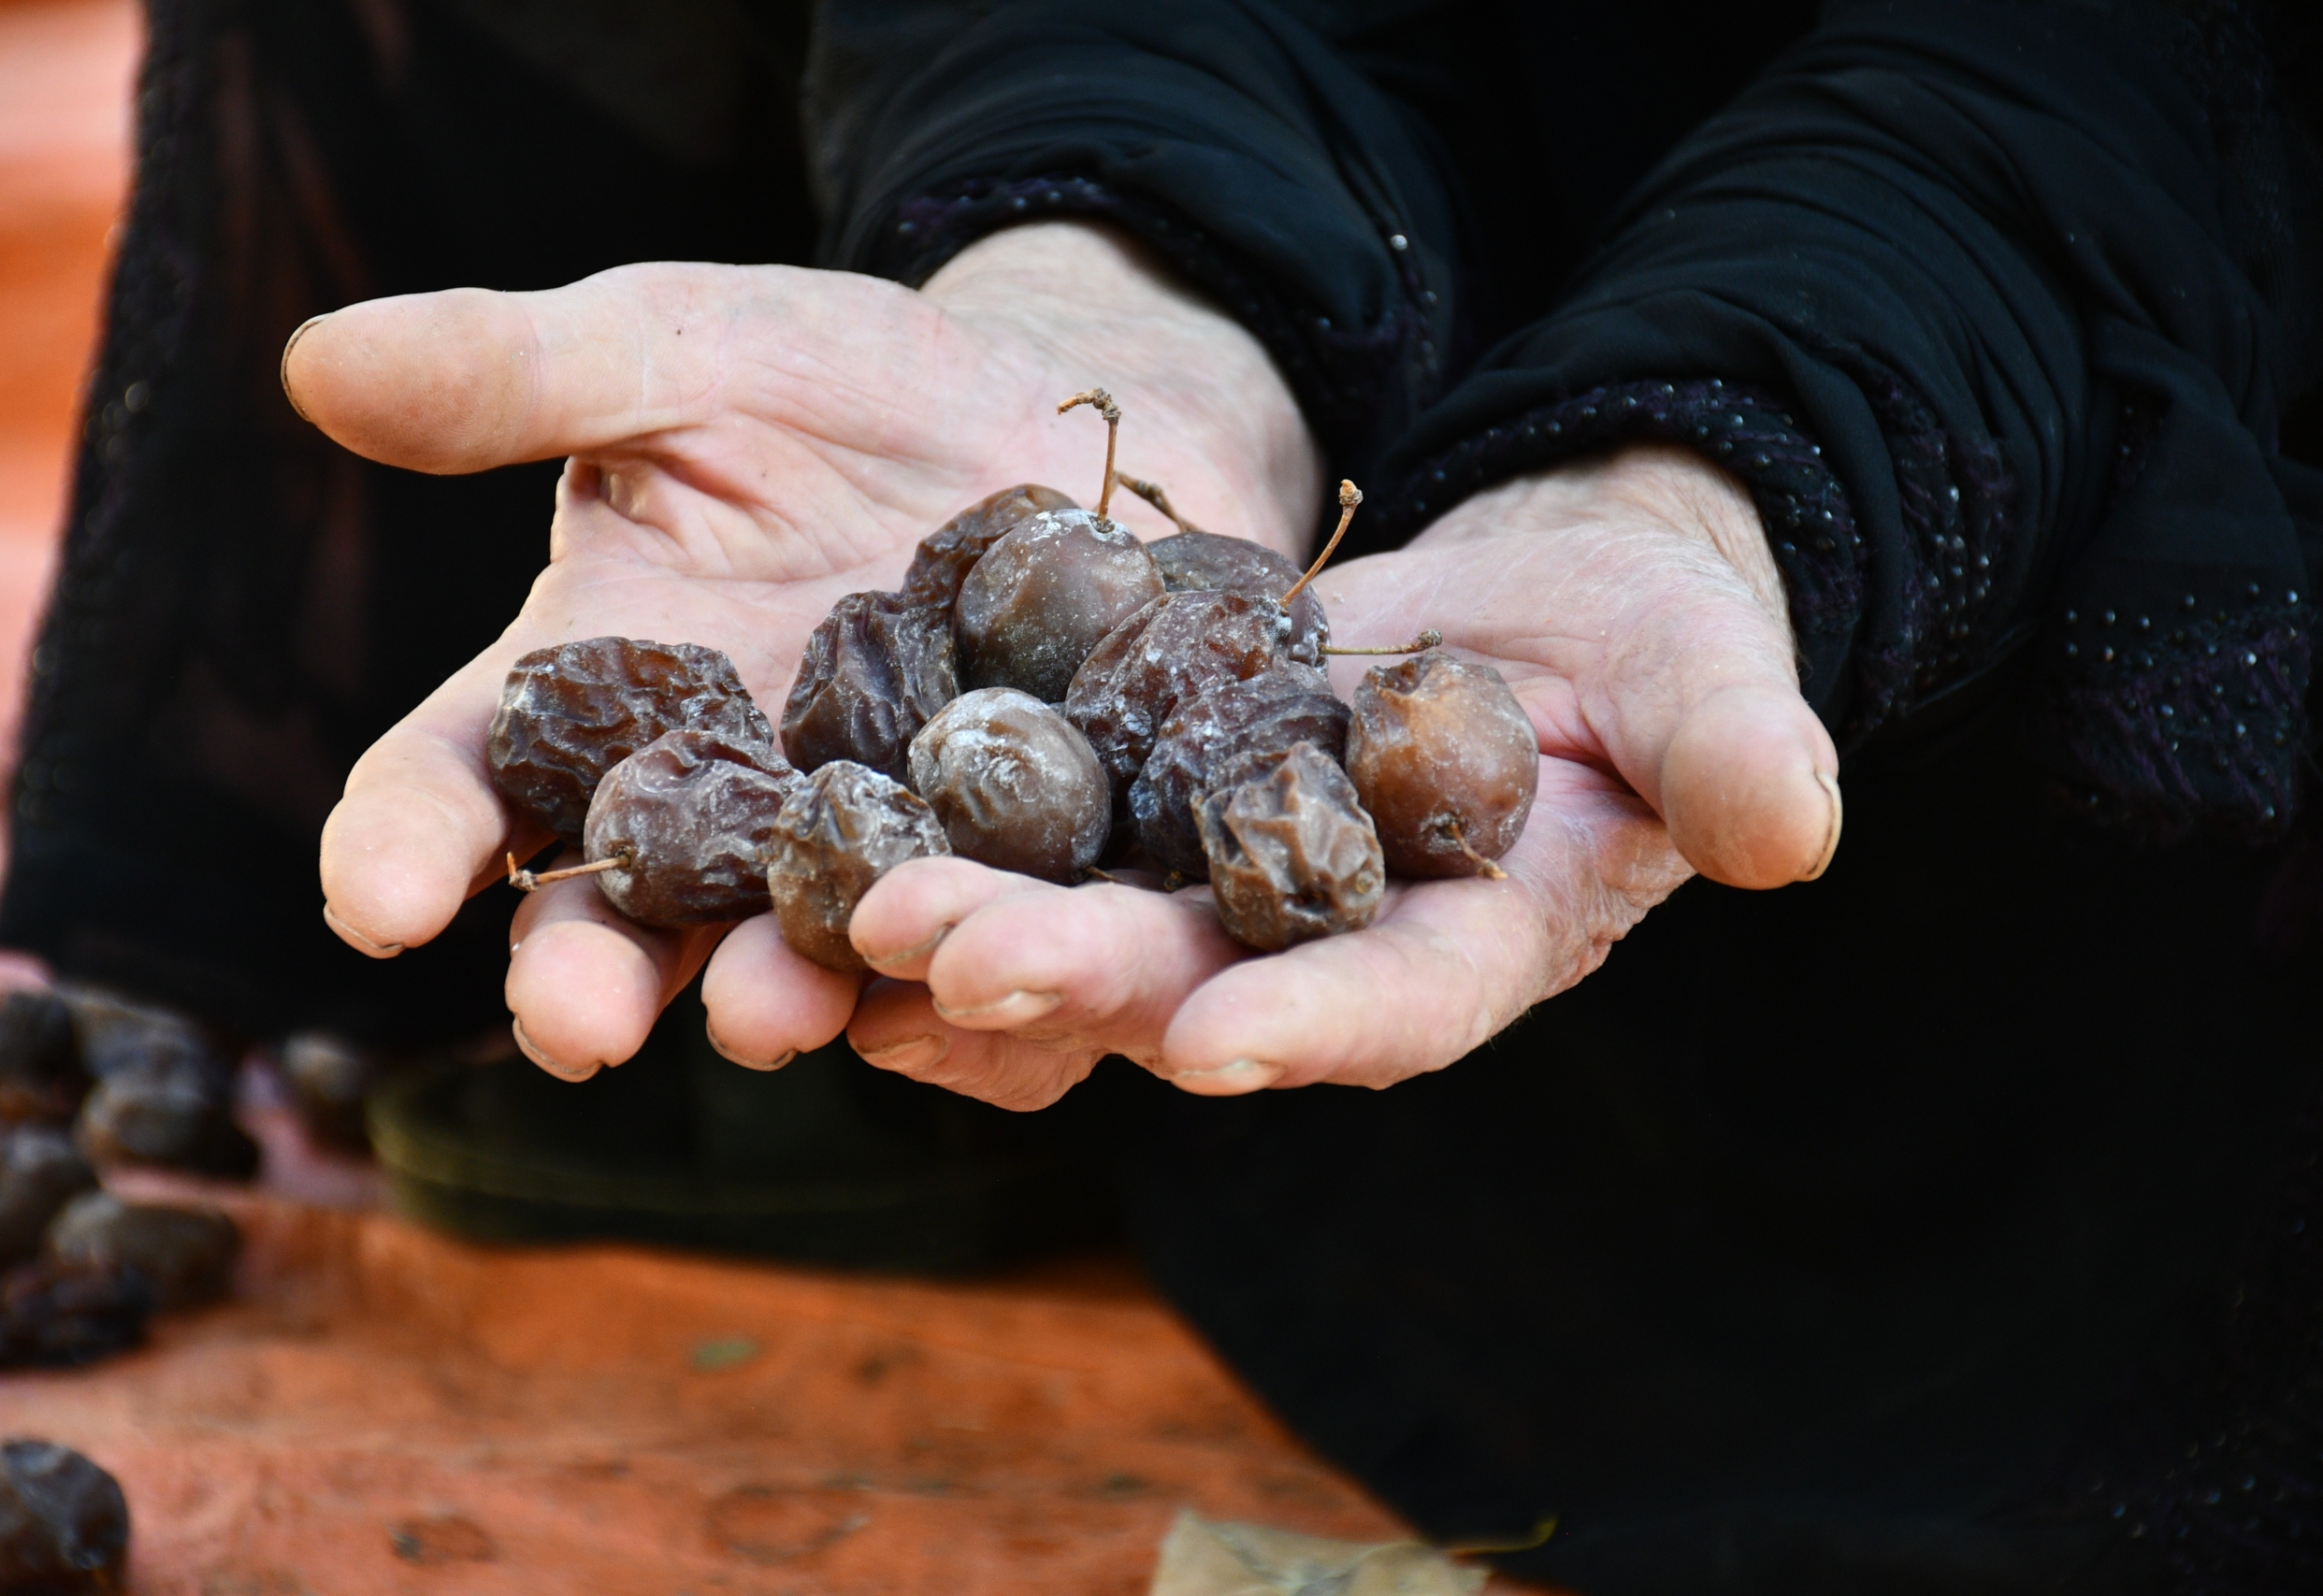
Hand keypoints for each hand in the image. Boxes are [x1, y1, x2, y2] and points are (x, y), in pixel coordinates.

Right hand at [292, 223, 1322, 1078]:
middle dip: (584, 975)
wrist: (1045, 417)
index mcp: (587, 692)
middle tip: (577, 1021)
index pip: (460, 781)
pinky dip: (965, 980)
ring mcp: (848, 850)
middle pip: (611, 918)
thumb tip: (316, 360)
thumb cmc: (833, 383)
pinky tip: (969, 987)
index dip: (406, 844)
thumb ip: (518, 374)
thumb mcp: (680, 349)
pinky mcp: (991, 869)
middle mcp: (705, 805)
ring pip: (786, 957)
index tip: (379, 901)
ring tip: (766, 1015)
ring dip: (771, 995)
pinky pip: (971, 949)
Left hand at [817, 446, 1839, 1107]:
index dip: (1313, 1027)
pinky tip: (833, 848)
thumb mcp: (1706, 676)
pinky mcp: (1150, 804)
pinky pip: (1045, 835)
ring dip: (973, 929)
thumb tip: (1792, 825)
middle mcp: (1326, 948)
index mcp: (1471, 946)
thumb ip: (1733, 750)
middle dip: (1077, 976)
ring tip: (854, 913)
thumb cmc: (1652, 644)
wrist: (1549, 590)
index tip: (1212, 1043)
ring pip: (1090, 925)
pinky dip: (954, 843)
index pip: (1397, 1004)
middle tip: (944, 954)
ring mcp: (1226, 885)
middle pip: (1200, 981)